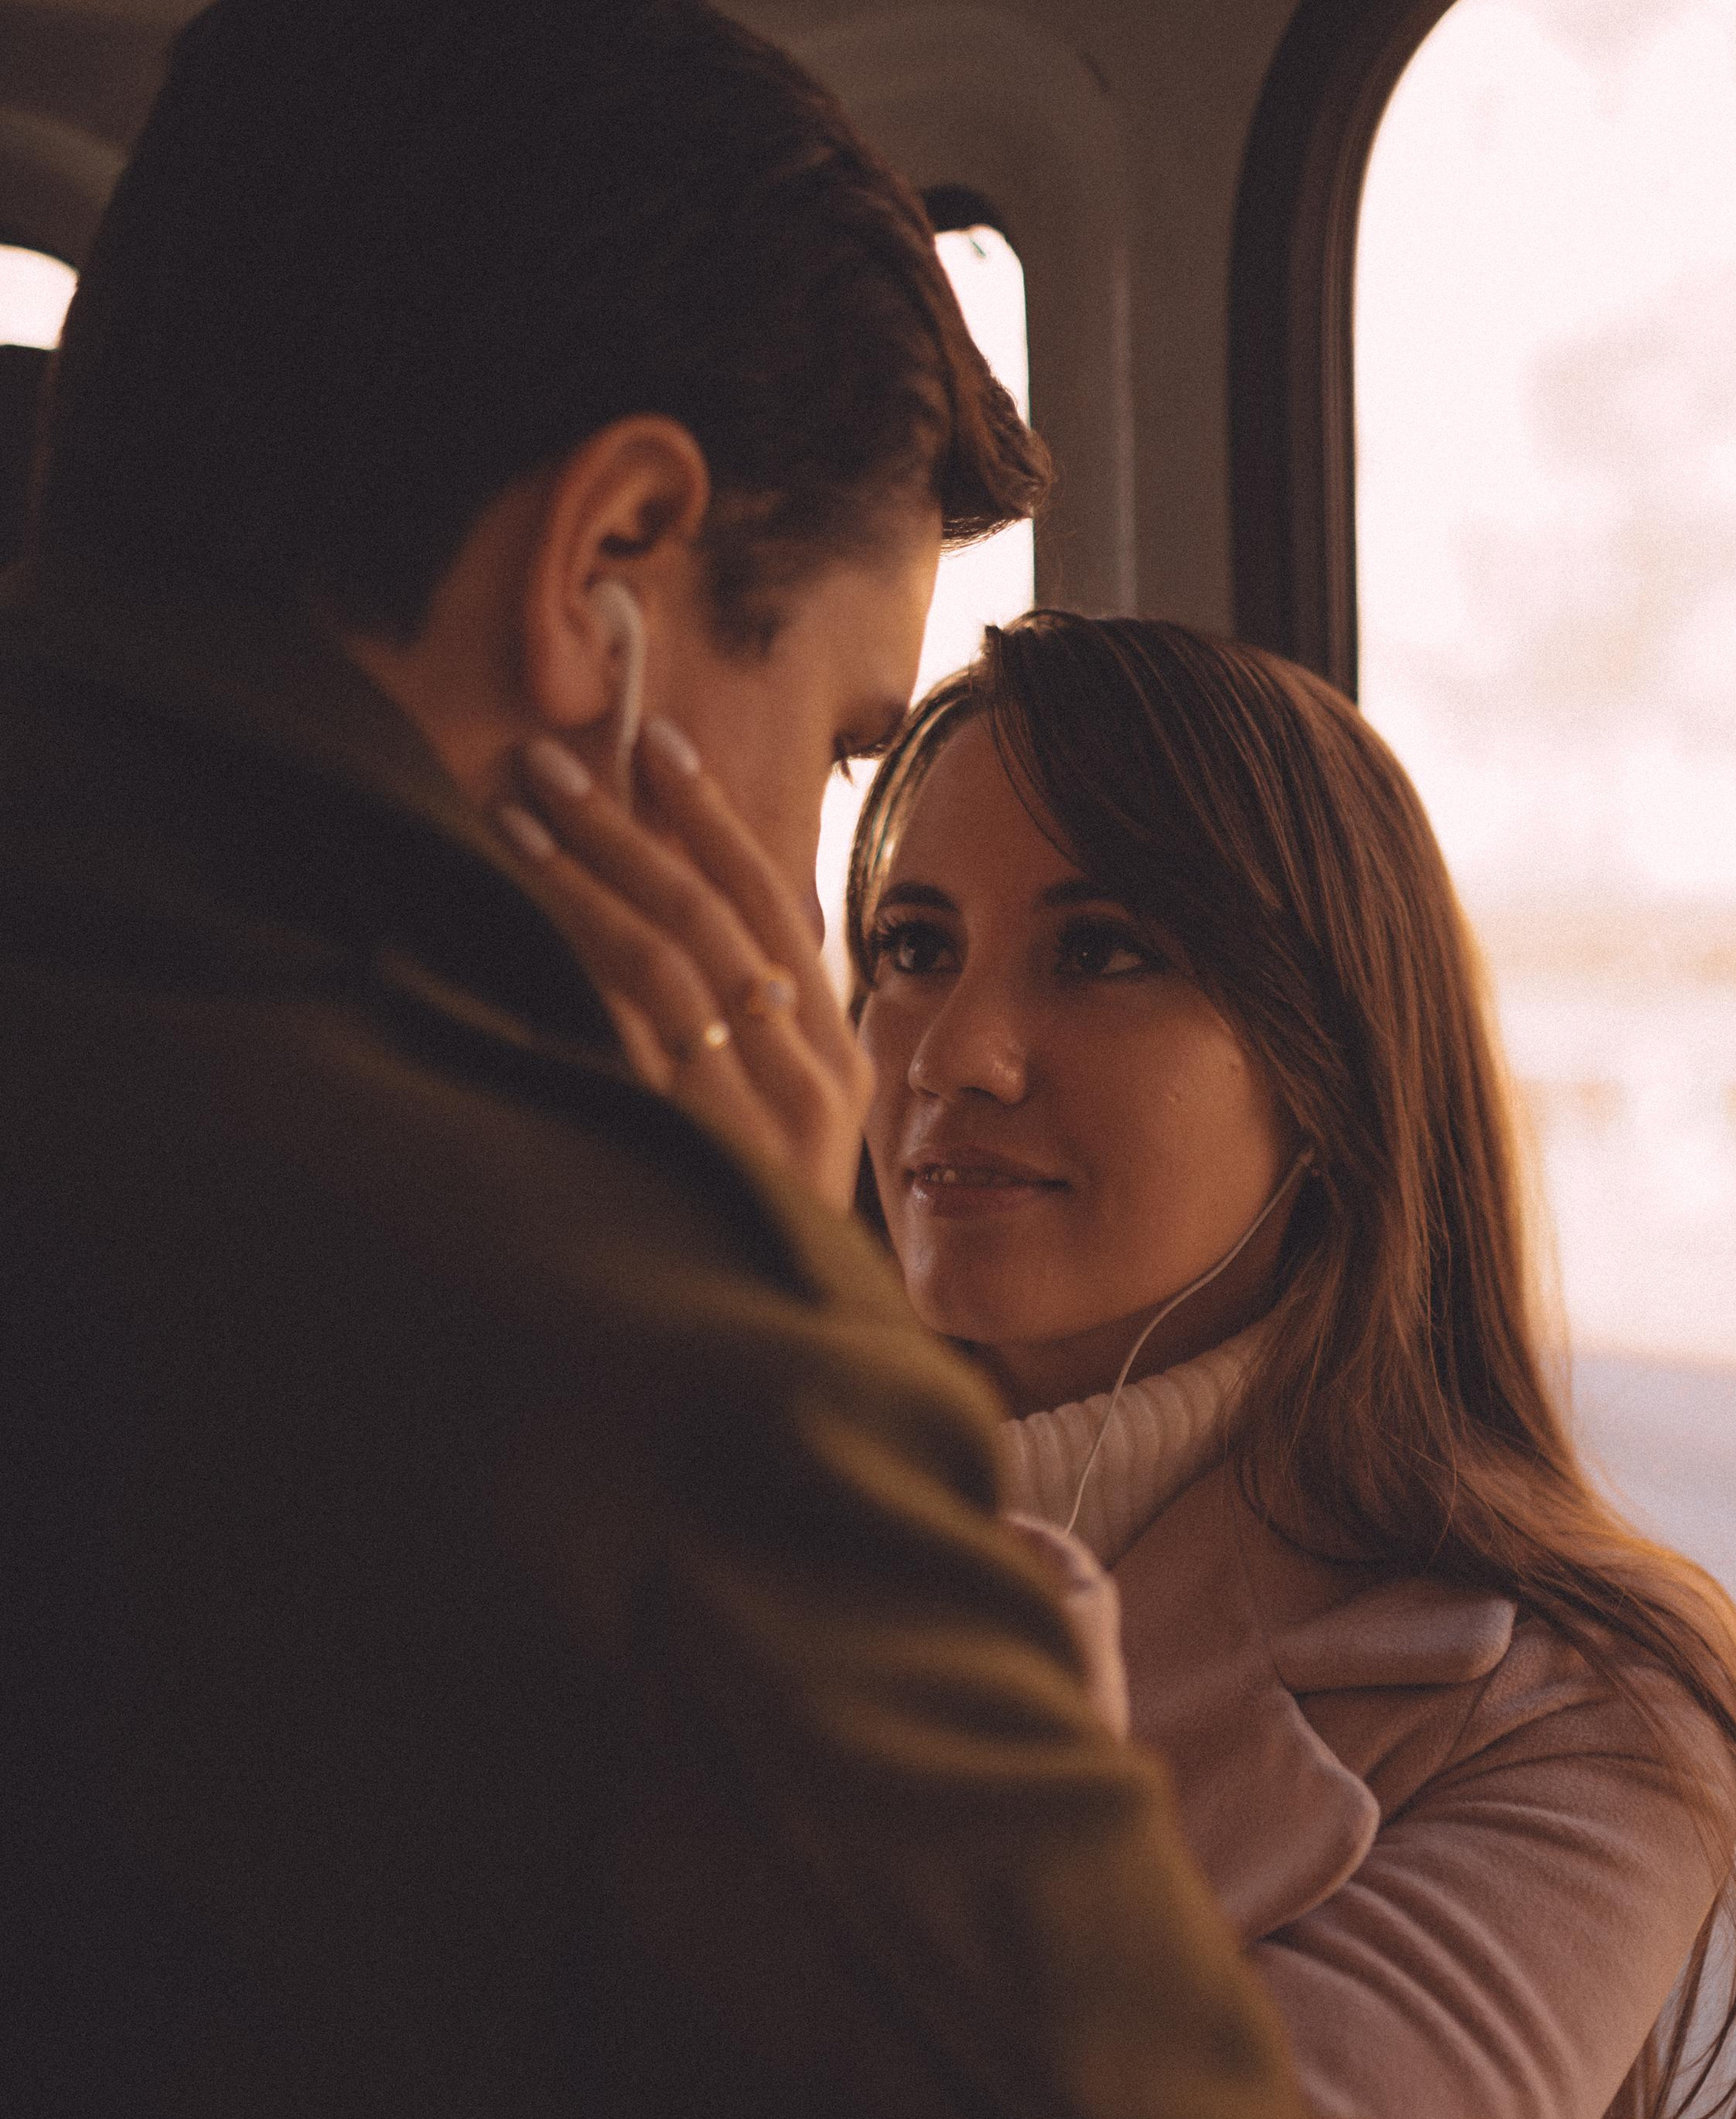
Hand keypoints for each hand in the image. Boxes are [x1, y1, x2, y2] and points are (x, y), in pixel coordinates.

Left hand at [493, 718, 871, 1215]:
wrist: (781, 1373)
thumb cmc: (752, 1251)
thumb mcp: (768, 1138)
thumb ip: (740, 1048)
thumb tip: (665, 939)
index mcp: (836, 1062)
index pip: (774, 908)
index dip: (714, 819)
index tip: (656, 745)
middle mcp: (814, 1078)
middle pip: (718, 916)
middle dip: (630, 826)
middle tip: (552, 763)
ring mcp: (764, 1113)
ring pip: (671, 956)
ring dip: (587, 870)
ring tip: (517, 812)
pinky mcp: (707, 1143)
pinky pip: (635, 1023)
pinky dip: (574, 950)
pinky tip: (519, 902)